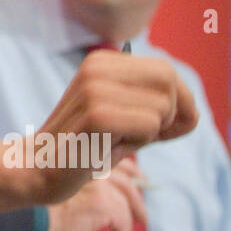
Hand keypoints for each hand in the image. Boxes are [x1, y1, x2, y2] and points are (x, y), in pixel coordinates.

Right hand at [32, 50, 196, 202]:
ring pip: (162, 107)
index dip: (180, 101)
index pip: (166, 70)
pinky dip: (140, 143)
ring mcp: (95, 89)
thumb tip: (192, 112)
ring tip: (119, 141)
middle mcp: (98, 67)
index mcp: (103, 62)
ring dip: (152, 133)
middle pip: (169, 81)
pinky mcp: (96, 115)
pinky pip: (150, 126)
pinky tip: (111, 147)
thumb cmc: (86, 146)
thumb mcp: (120, 115)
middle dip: (174, 114)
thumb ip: (153, 105)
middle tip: (151, 138)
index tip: (166, 128)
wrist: (39, 168)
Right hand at [46, 162, 145, 230]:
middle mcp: (94, 164)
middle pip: (126, 180)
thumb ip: (78, 179)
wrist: (31, 212)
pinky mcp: (103, 202)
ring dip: (129, 221)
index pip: (116, 157)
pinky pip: (122, 221)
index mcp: (85, 155)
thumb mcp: (60, 182)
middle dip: (136, 198)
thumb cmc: (38, 201)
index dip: (130, 170)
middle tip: (142, 215)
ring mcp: (100, 182)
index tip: (139, 180)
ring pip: (125, 202)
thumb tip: (102, 191)